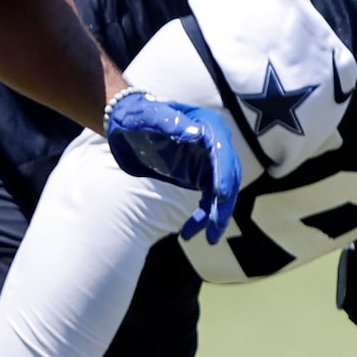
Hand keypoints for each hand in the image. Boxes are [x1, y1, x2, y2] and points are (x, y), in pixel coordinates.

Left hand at [102, 92, 241, 244]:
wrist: (128, 123)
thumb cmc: (138, 116)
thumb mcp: (149, 116)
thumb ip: (169, 123)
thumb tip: (197, 134)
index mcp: (207, 125)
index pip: (221, 152)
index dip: (223, 173)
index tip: (220, 196)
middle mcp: (214, 143)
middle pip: (228, 175)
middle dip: (223, 204)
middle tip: (215, 229)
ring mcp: (209, 161)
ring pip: (220, 192)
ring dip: (215, 216)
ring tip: (209, 240)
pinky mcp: (200, 175)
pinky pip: (207, 200)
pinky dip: (202, 217)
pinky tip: (188, 233)